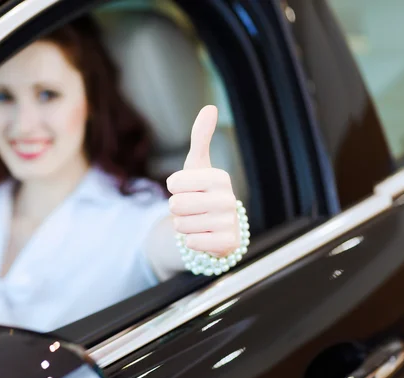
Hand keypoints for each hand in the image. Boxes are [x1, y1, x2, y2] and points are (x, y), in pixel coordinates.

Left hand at [166, 105, 239, 255]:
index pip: (173, 184)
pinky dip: (192, 242)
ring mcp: (230, 223)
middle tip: (192, 209)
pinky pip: (191, 243)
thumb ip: (201, 137)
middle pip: (176, 206)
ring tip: (198, 222)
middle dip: (177, 210)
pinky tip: (204, 237)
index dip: (174, 189)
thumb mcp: (198, 165)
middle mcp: (229, 199)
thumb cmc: (203, 192)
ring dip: (184, 226)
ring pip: (181, 226)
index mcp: (220, 177)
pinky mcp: (228, 244)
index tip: (188, 190)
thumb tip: (210, 107)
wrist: (218, 229)